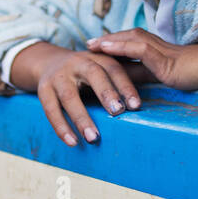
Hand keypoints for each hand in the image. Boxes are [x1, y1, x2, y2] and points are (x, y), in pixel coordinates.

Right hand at [14, 42, 143, 147]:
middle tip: (118, 112)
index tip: (136, 105)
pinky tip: (72, 142)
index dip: (125, 86)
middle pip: (93, 75)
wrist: (48, 62)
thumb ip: (123, 77)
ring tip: (94, 138)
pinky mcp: (43, 90)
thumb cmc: (86, 72)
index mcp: (97, 57)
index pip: (114, 68)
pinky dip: (61, 127)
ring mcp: (58, 77)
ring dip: (81, 118)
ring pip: (69, 97)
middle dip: (106, 93)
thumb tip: (154, 85)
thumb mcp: (102, 67)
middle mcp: (77, 63)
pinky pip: (51, 110)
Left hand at [85, 29, 197, 91]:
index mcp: (158, 50)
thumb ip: (143, 74)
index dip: (114, 42)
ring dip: (110, 40)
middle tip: (89, 44)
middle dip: (108, 39)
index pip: (131, 42)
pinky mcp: (164, 60)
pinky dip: (121, 46)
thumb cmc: (194, 74)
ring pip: (131, 39)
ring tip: (92, 45)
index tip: (96, 47)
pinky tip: (106, 48)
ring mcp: (161, 51)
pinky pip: (139, 49)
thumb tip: (121, 78)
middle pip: (128, 36)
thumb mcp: (162, 75)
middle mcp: (157, 46)